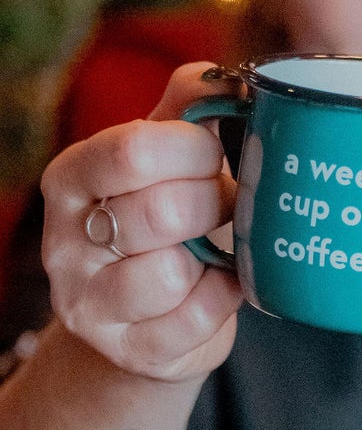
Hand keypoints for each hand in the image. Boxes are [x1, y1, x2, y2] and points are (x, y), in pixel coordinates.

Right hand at [40, 63, 243, 383]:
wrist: (152, 317)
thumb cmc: (168, 219)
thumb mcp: (169, 156)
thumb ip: (192, 107)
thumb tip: (229, 77)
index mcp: (72, 178)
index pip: (132, 149)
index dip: (195, 149)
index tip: (216, 154)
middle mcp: (64, 242)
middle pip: (158, 211)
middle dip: (212, 204)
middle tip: (223, 205)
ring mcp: (89, 304)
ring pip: (169, 273)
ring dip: (212, 257)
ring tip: (211, 249)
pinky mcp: (130, 351)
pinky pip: (195, 318)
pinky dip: (222, 300)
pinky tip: (215, 287)